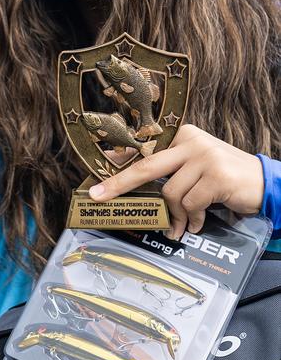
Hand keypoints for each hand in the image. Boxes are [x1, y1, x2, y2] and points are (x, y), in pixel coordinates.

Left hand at [88, 124, 264, 238]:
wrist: (263, 182)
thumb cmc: (223, 177)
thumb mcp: (195, 166)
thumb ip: (169, 171)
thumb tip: (130, 186)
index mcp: (182, 135)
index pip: (144, 151)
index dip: (119, 166)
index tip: (96, 181)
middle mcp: (191, 141)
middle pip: (146, 166)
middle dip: (118, 184)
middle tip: (98, 197)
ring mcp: (204, 157)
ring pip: (171, 193)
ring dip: (176, 215)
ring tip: (185, 224)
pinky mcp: (216, 176)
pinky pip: (190, 204)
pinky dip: (193, 219)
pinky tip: (199, 222)